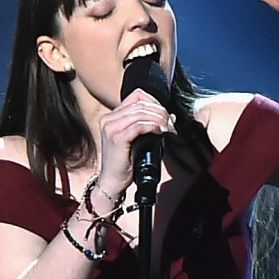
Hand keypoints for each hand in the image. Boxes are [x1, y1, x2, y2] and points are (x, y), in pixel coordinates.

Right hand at [92, 83, 172, 213]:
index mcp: (111, 117)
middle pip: (140, 102)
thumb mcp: (138, 140)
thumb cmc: (125, 163)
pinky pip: (139, 125)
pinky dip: (153, 126)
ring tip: (167, 128)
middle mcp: (108, 119)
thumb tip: (170, 116)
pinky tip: (160, 132)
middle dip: (159, 111)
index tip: (164, 114)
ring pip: (141, 112)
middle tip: (170, 123)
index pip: (136, 96)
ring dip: (158, 119)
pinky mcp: (117, 138)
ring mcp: (111, 127)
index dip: (154, 101)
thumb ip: (150, 125)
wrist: (112, 182)